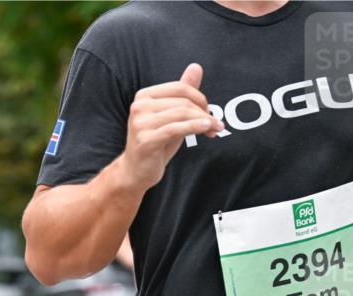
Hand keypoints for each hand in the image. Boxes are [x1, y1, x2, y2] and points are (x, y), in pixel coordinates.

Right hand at [119, 63, 224, 190]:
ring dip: (204, 121)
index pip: (180, 88)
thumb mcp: (170, 115)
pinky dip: (196, 127)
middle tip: (216, 124)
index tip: (209, 112)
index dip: (200, 98)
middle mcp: (139, 107)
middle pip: (183, 102)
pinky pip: (176, 129)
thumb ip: (182, 93)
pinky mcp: (146, 140)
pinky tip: (207, 129)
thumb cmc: (155, 141)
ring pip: (182, 114)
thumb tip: (196, 67)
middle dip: (204, 112)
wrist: (136, 171)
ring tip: (215, 130)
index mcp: (143, 97)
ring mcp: (140, 124)